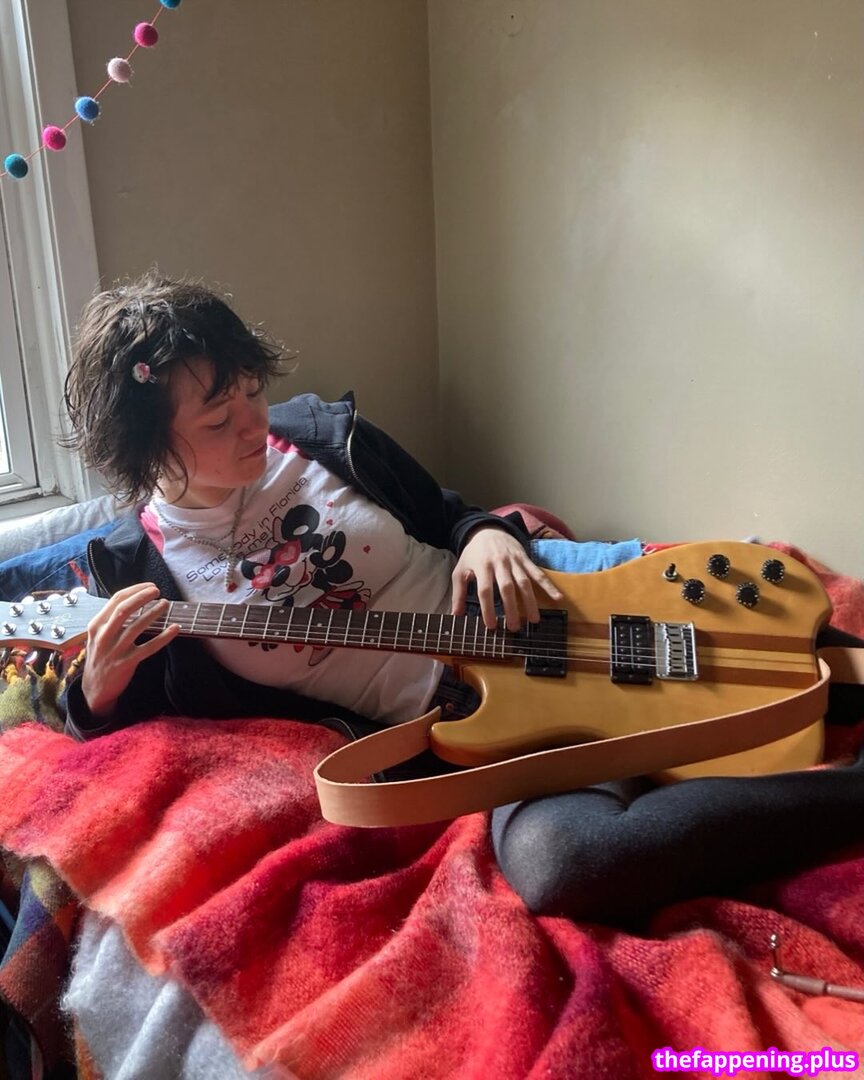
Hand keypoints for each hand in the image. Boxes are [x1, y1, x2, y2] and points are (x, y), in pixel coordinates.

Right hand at [81, 582, 179, 718]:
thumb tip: (135, 598)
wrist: (94, 688)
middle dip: (142, 597)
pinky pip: (149, 647)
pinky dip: (164, 637)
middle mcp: (103, 636)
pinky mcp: (127, 663)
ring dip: (153, 613)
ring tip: (165, 604)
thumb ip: (111, 619)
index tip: (150, 586)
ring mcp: (115, 650)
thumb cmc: (100, 656)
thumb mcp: (98, 635)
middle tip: (157, 591)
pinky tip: (175, 628)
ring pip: (137, 627)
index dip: (135, 590)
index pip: (116, 600)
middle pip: (124, 610)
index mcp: (96, 625)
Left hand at [451, 527, 563, 630]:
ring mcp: (515, 561)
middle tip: (514, 627)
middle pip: (506, 587)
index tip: (491, 626)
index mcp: (482, 566)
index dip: (488, 608)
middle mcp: (499, 563)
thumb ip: (458, 593)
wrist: (488, 530)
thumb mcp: (460, 571)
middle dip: (511, 608)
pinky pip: (538, 573)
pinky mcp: (526, 559)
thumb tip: (455, 615)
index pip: (485, 590)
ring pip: (524, 582)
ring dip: (530, 601)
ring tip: (534, 620)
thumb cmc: (473, 554)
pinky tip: (557, 598)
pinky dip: (548, 585)